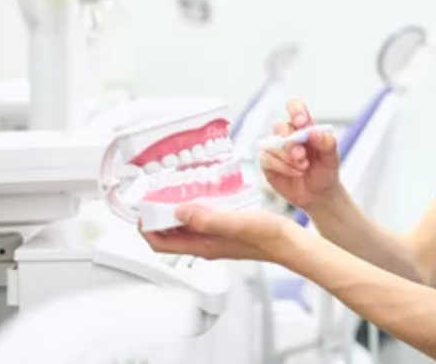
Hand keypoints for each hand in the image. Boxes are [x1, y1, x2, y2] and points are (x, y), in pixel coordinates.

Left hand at [140, 205, 296, 262]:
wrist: (290, 242)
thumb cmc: (267, 237)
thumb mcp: (235, 223)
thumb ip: (206, 219)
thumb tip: (179, 212)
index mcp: (203, 246)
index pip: (161, 244)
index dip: (147, 227)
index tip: (145, 208)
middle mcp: (206, 244)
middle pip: (170, 234)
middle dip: (159, 215)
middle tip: (158, 195)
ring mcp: (216, 238)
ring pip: (185, 226)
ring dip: (177, 210)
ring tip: (178, 190)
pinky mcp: (226, 230)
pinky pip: (202, 220)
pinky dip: (196, 207)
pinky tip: (205, 194)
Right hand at [259, 99, 341, 209]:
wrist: (319, 194)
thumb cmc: (325, 171)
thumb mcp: (332, 157)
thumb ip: (327, 142)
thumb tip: (312, 132)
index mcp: (304, 127)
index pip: (295, 107)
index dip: (296, 110)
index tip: (302, 123)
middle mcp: (288, 134)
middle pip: (280, 126)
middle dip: (291, 142)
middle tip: (302, 156)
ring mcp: (276, 148)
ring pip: (273, 144)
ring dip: (288, 158)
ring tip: (303, 168)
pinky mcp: (268, 162)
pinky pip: (267, 159)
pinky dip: (283, 167)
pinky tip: (296, 173)